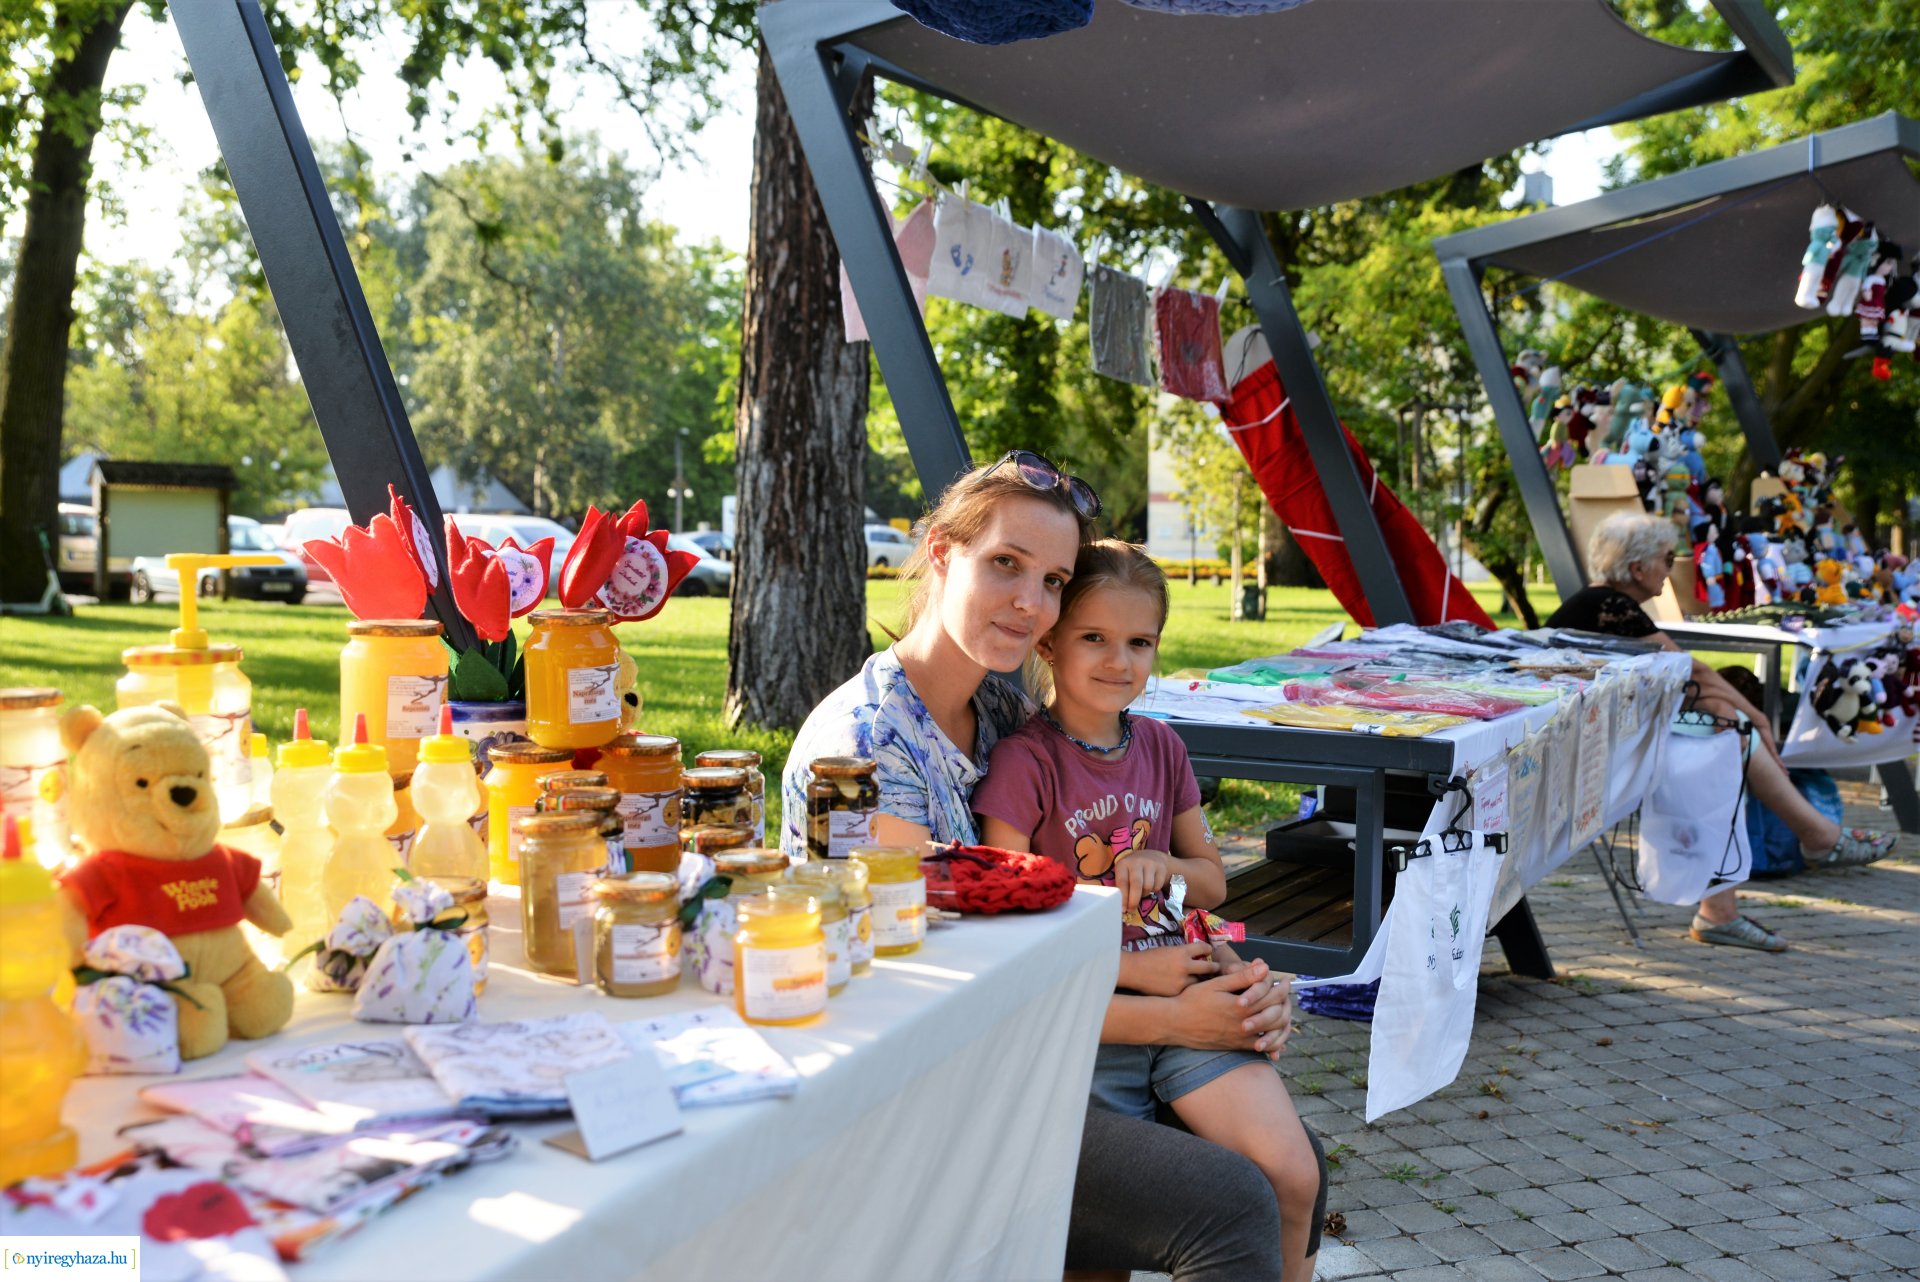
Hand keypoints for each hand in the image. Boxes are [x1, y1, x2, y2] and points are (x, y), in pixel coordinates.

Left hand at [1113, 848, 1175, 907]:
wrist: (1153, 857)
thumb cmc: (1134, 869)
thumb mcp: (1125, 873)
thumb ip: (1122, 887)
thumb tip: (1122, 906)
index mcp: (1124, 863)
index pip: (1122, 882)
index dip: (1123, 897)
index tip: (1123, 909)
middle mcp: (1137, 861)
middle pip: (1136, 884)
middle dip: (1134, 900)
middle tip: (1132, 909)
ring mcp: (1150, 863)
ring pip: (1147, 887)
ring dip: (1144, 894)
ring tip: (1141, 892)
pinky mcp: (1161, 868)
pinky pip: (1157, 886)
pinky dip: (1153, 890)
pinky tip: (1150, 885)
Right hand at [1119, 941, 1218, 996]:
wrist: (1133, 970)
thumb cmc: (1148, 957)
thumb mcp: (1167, 950)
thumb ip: (1182, 953)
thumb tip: (1195, 956)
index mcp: (1182, 952)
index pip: (1203, 948)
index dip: (1208, 950)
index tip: (1210, 952)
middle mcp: (1185, 965)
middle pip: (1209, 967)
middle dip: (1214, 968)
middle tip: (1216, 969)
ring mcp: (1181, 981)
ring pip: (1200, 982)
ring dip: (1202, 982)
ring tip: (1204, 983)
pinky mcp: (1177, 993)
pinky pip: (1189, 992)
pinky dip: (1190, 991)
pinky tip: (1190, 991)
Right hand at [1170, 961, 1289, 1053]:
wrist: (1175, 1023)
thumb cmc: (1193, 1000)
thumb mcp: (1216, 984)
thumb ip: (1242, 977)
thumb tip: (1264, 967)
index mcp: (1240, 1007)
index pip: (1271, 996)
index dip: (1282, 987)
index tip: (1285, 980)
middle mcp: (1244, 1025)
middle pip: (1276, 1014)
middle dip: (1285, 1002)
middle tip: (1286, 993)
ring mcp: (1240, 1038)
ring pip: (1272, 1032)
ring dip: (1282, 1021)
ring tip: (1283, 1010)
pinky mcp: (1235, 1047)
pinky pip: (1260, 1047)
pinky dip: (1271, 1039)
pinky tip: (1273, 1030)